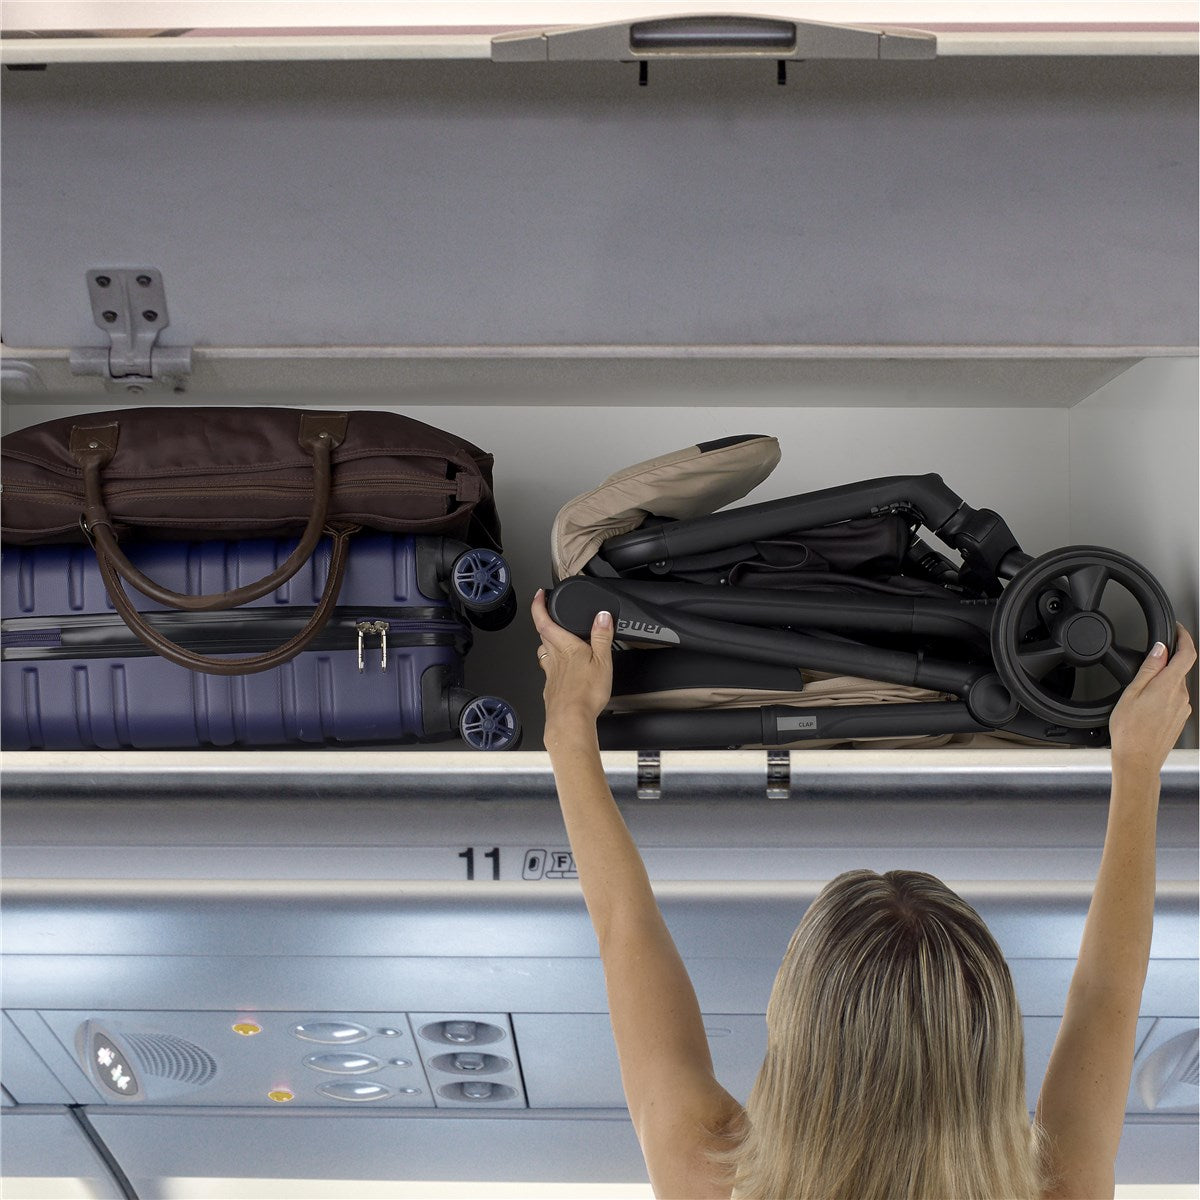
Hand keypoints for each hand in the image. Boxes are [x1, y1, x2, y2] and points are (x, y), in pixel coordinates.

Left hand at [531, 587, 614, 735]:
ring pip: (544, 653)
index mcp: (565, 647)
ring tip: (557, 641)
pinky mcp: (551, 689)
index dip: (538, 606)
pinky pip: (548, 671)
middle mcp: (554, 659)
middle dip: (545, 622)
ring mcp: (550, 675)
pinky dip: (553, 666)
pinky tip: (563, 671)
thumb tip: (602, 615)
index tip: (538, 595)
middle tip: (551, 614)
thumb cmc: (585, 694)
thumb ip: (602, 637)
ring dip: (547, 643)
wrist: (570, 722)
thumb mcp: (603, 662)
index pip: (544, 621)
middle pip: (543, 635)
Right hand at [1108, 623, 1195, 774]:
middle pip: (1178, 670)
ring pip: (1174, 686)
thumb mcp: (1132, 693)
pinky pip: (1173, 700)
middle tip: (1143, 666)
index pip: (1187, 654)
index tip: (1177, 630)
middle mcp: (1181, 696)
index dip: (1184, 638)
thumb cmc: (1130, 731)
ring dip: (1160, 683)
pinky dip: (1161, 697)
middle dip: (1164, 664)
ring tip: (1138, 694)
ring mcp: (1182, 709)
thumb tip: (1160, 649)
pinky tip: (1144, 708)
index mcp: (1169, 686)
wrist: (1137, 761)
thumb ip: (1149, 668)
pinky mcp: (1179, 719)